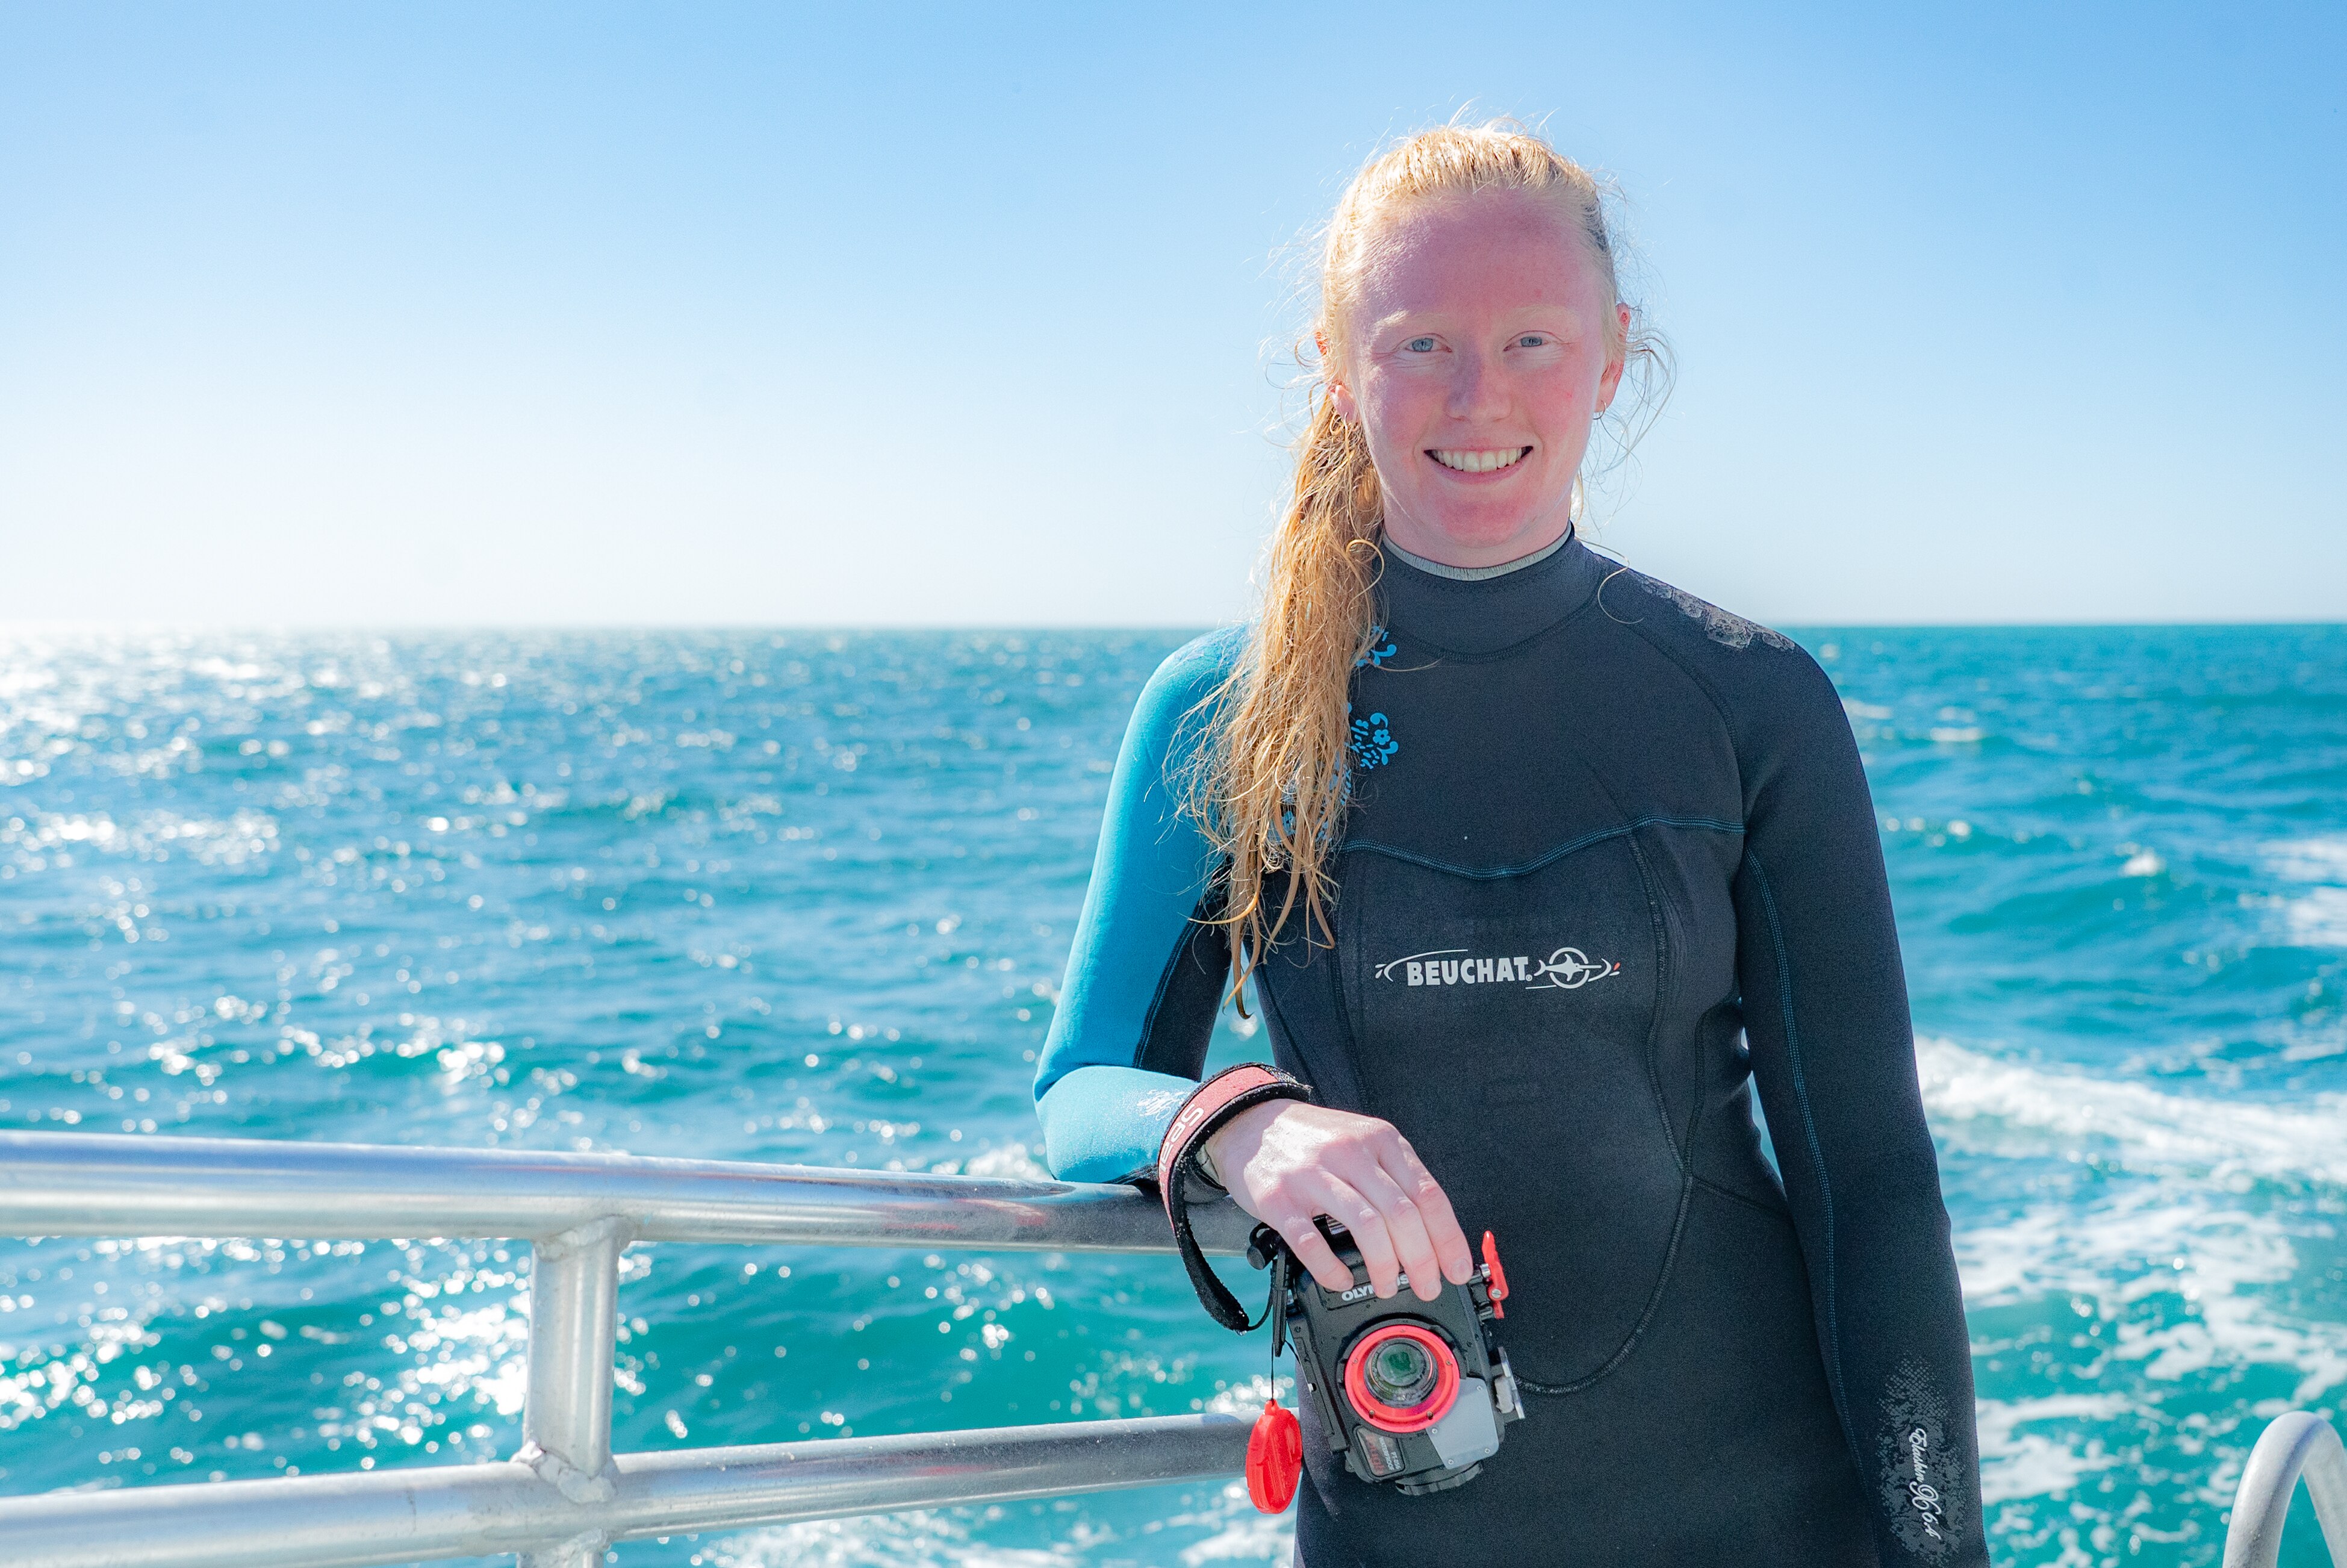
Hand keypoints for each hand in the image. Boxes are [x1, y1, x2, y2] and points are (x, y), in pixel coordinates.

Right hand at [1201, 1100, 1473, 1301]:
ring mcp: (1313, 1175)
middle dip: (1422, 1260)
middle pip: (1402, 1214)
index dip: (1448, 1238)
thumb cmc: (1315, 1142)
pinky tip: (1341, 1279)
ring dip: (1386, 1267)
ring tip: (1388, 1286)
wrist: (1251, 1124)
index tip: (1456, 1269)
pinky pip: (1312, 1243)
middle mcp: (1350, 1154)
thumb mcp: (1364, 1142)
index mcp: (1380, 1140)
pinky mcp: (1279, 1199)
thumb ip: (1396, 1178)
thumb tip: (1432, 1235)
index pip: (1428, 1193)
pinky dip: (1332, 1269)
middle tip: (1427, 1285)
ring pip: (1367, 1226)